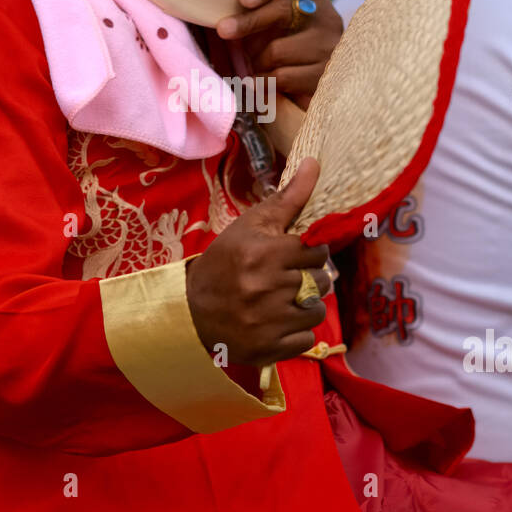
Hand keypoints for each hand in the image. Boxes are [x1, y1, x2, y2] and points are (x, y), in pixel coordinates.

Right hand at [186, 158, 330, 365]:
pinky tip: (275, 323)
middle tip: (283, 279)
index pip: (316, 252)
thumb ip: (288, 197)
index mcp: (264, 254)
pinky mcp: (267, 349)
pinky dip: (296, 333)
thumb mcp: (250, 225)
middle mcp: (267, 288)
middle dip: (308, 279)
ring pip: (317, 311)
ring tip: (281, 301)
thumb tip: (315, 162)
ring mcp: (268, 322)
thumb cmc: (224, 261)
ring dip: (305, 306)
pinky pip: (306, 339)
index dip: (308, 254)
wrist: (189, 310)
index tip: (291, 256)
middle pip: (321, 281)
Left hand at [215, 0, 342, 109]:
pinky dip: (263, 82)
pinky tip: (260, 84)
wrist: (325, 90)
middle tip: (223, 30)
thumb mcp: (280, 26)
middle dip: (247, 22)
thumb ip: (261, 14)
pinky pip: (280, 77)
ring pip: (276, 50)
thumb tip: (225, 19)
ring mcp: (327, 48)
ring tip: (255, 67)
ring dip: (255, 62)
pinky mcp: (323, 76)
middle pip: (281, 10)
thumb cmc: (288, 51)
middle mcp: (325, 18)